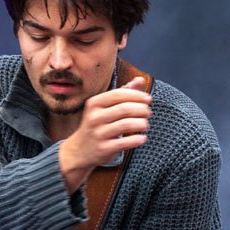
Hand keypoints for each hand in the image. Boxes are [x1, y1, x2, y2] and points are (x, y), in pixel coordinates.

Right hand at [58, 76, 151, 191]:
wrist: (80, 149)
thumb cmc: (98, 123)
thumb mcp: (105, 106)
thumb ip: (123, 92)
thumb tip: (140, 79)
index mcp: (94, 103)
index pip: (119, 94)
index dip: (137, 95)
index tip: (148, 99)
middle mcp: (94, 117)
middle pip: (124, 109)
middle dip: (141, 109)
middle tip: (148, 113)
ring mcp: (98, 134)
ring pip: (126, 125)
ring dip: (142, 124)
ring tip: (145, 125)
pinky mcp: (104, 148)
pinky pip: (125, 142)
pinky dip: (138, 139)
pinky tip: (142, 138)